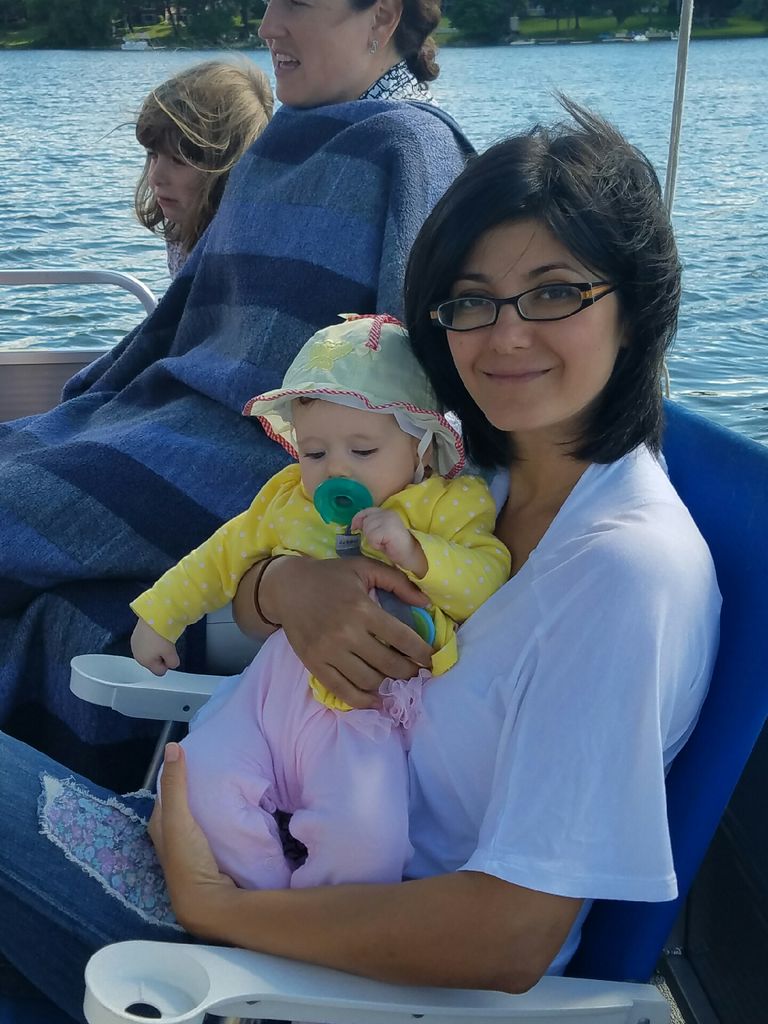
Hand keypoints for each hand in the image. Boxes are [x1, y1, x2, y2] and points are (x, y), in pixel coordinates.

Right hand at [131, 618, 179, 675]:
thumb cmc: (161, 636)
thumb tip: (172, 664)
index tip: (171, 654)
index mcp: (145, 662)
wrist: (153, 616)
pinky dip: (151, 640)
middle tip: (166, 645)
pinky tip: (155, 633)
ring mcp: (135, 644)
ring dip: (156, 648)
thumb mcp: (171, 653)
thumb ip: (172, 663)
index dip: (167, 664)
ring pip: (149, 652)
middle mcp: (137, 655)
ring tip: (161, 638)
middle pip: (153, 662)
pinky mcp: (135, 634)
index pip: (160, 671)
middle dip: (161, 656)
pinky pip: (146, 643)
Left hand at [149, 743, 236, 935]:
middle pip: (183, 804)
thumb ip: (175, 785)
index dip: (177, 773)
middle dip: (195, 786)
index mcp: (160, 826)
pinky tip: (234, 810)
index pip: (166, 791)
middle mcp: (172, 836)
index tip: (195, 754)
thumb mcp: (178, 818)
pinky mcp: (208, 855)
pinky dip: (219, 816)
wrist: (207, 901)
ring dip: (209, 803)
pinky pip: (212, 827)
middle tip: (216, 766)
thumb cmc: (187, 859)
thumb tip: (173, 745)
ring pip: (198, 816)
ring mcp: (191, 847)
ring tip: (229, 782)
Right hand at [252, 556, 432, 708]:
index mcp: (362, 608)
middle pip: (388, 664)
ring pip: (369, 680)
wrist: (287, 587)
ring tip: (397, 679)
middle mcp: (346, 633)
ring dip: (388, 684)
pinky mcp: (314, 664)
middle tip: (417, 671)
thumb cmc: (330, 576)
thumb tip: (426, 603)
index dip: (422, 653)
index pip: (402, 638)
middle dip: (409, 672)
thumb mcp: (365, 567)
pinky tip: (376, 700)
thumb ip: (398, 582)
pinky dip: (363, 700)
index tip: (431, 659)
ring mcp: (328, 652)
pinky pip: (343, 691)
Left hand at [351, 508, 427, 577]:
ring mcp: (389, 519)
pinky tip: (385, 546)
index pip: (365, 511)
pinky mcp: (389, 528)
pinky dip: (376, 544)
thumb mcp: (380, 531)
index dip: (358, 519)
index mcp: (386, 512)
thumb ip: (370, 524)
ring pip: (367, 529)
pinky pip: (372, 537)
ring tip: (384, 543)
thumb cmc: (395, 546)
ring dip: (373, 540)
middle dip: (368, 533)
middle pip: (365, 522)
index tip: (354, 528)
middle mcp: (388, 513)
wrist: (411, 556)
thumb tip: (355, 525)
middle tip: (380, 540)